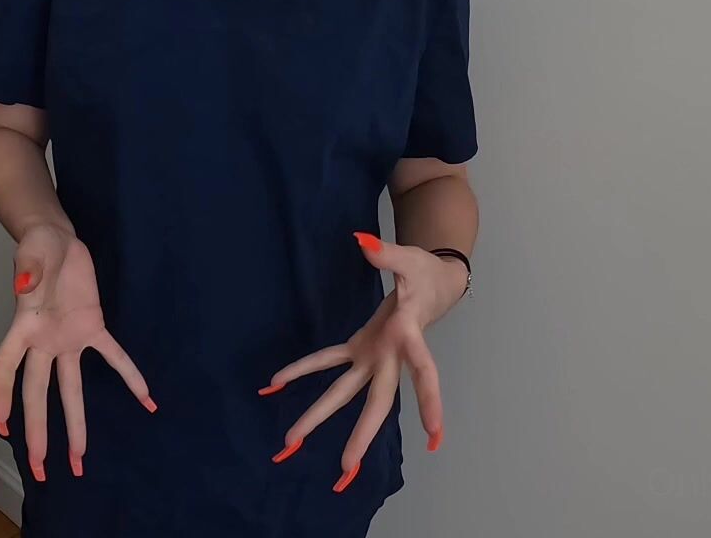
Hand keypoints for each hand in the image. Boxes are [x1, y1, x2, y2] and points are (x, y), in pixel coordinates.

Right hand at [0, 222, 154, 480]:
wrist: (56, 237)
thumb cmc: (36, 247)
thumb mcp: (31, 254)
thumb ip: (28, 271)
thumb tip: (24, 285)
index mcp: (24, 327)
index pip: (5, 368)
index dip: (0, 396)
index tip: (1, 427)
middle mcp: (43, 342)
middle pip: (38, 394)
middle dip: (38, 432)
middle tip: (41, 470)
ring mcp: (68, 339)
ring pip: (70, 390)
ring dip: (76, 425)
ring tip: (80, 461)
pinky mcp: (93, 327)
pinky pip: (113, 356)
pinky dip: (131, 377)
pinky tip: (149, 400)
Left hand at [259, 232, 467, 491]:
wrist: (433, 282)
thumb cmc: (425, 272)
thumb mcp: (410, 258)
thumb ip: (386, 254)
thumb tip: (363, 243)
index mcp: (409, 337)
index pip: (424, 372)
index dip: (430, 401)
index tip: (435, 436)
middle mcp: (391, 357)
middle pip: (377, 402)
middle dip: (362, 435)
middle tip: (346, 469)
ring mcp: (375, 357)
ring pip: (347, 393)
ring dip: (320, 415)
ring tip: (291, 441)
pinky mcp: (361, 347)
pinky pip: (329, 361)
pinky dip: (302, 369)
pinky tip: (275, 381)